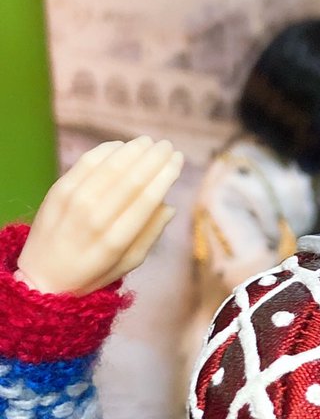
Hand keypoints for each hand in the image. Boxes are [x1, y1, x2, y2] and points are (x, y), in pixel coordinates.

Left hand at [17, 137, 182, 295]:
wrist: (41, 275)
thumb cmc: (91, 272)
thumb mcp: (128, 264)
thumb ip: (150, 235)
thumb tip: (169, 206)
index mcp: (115, 241)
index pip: (147, 198)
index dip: (166, 174)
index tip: (178, 159)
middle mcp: (94, 218)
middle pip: (131, 178)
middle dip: (154, 157)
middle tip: (168, 145)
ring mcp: (73, 202)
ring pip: (110, 165)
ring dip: (133, 149)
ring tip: (148, 142)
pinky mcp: (58, 190)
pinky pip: (87, 162)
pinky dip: (107, 150)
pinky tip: (121, 146)